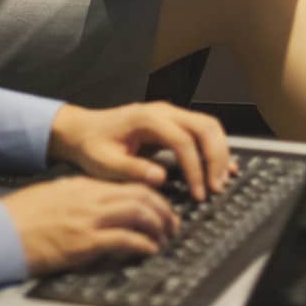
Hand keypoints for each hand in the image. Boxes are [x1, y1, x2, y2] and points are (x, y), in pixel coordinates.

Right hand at [1, 174, 177, 275]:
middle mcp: (90, 197)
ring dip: (158, 227)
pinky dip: (142, 244)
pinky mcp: (84, 243)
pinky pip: (124, 240)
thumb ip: (78, 197)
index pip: (128, 183)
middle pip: (140, 195)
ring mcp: (88, 219)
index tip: (161, 206)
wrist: (0, 230)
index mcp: (83, 185)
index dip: (151, 195)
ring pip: (138, 213)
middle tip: (172, 224)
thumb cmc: (21, 216)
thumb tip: (99, 207)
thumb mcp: (54, 196)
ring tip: (165, 239)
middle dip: (163, 210)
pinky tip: (149, 250)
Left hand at [48, 101, 234, 200]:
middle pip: (204, 126)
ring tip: (221, 181)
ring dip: (219, 152)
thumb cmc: (92, 145)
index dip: (195, 168)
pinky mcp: (172, 124)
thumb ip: (132, 170)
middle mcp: (163, 111)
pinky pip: (202, 131)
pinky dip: (215, 148)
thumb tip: (160, 178)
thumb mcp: (105, 163)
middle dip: (216, 158)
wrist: (82, 130)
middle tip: (216, 188)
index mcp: (147, 119)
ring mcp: (170, 114)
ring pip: (208, 126)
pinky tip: (222, 167)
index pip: (183, 140)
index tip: (198, 194)